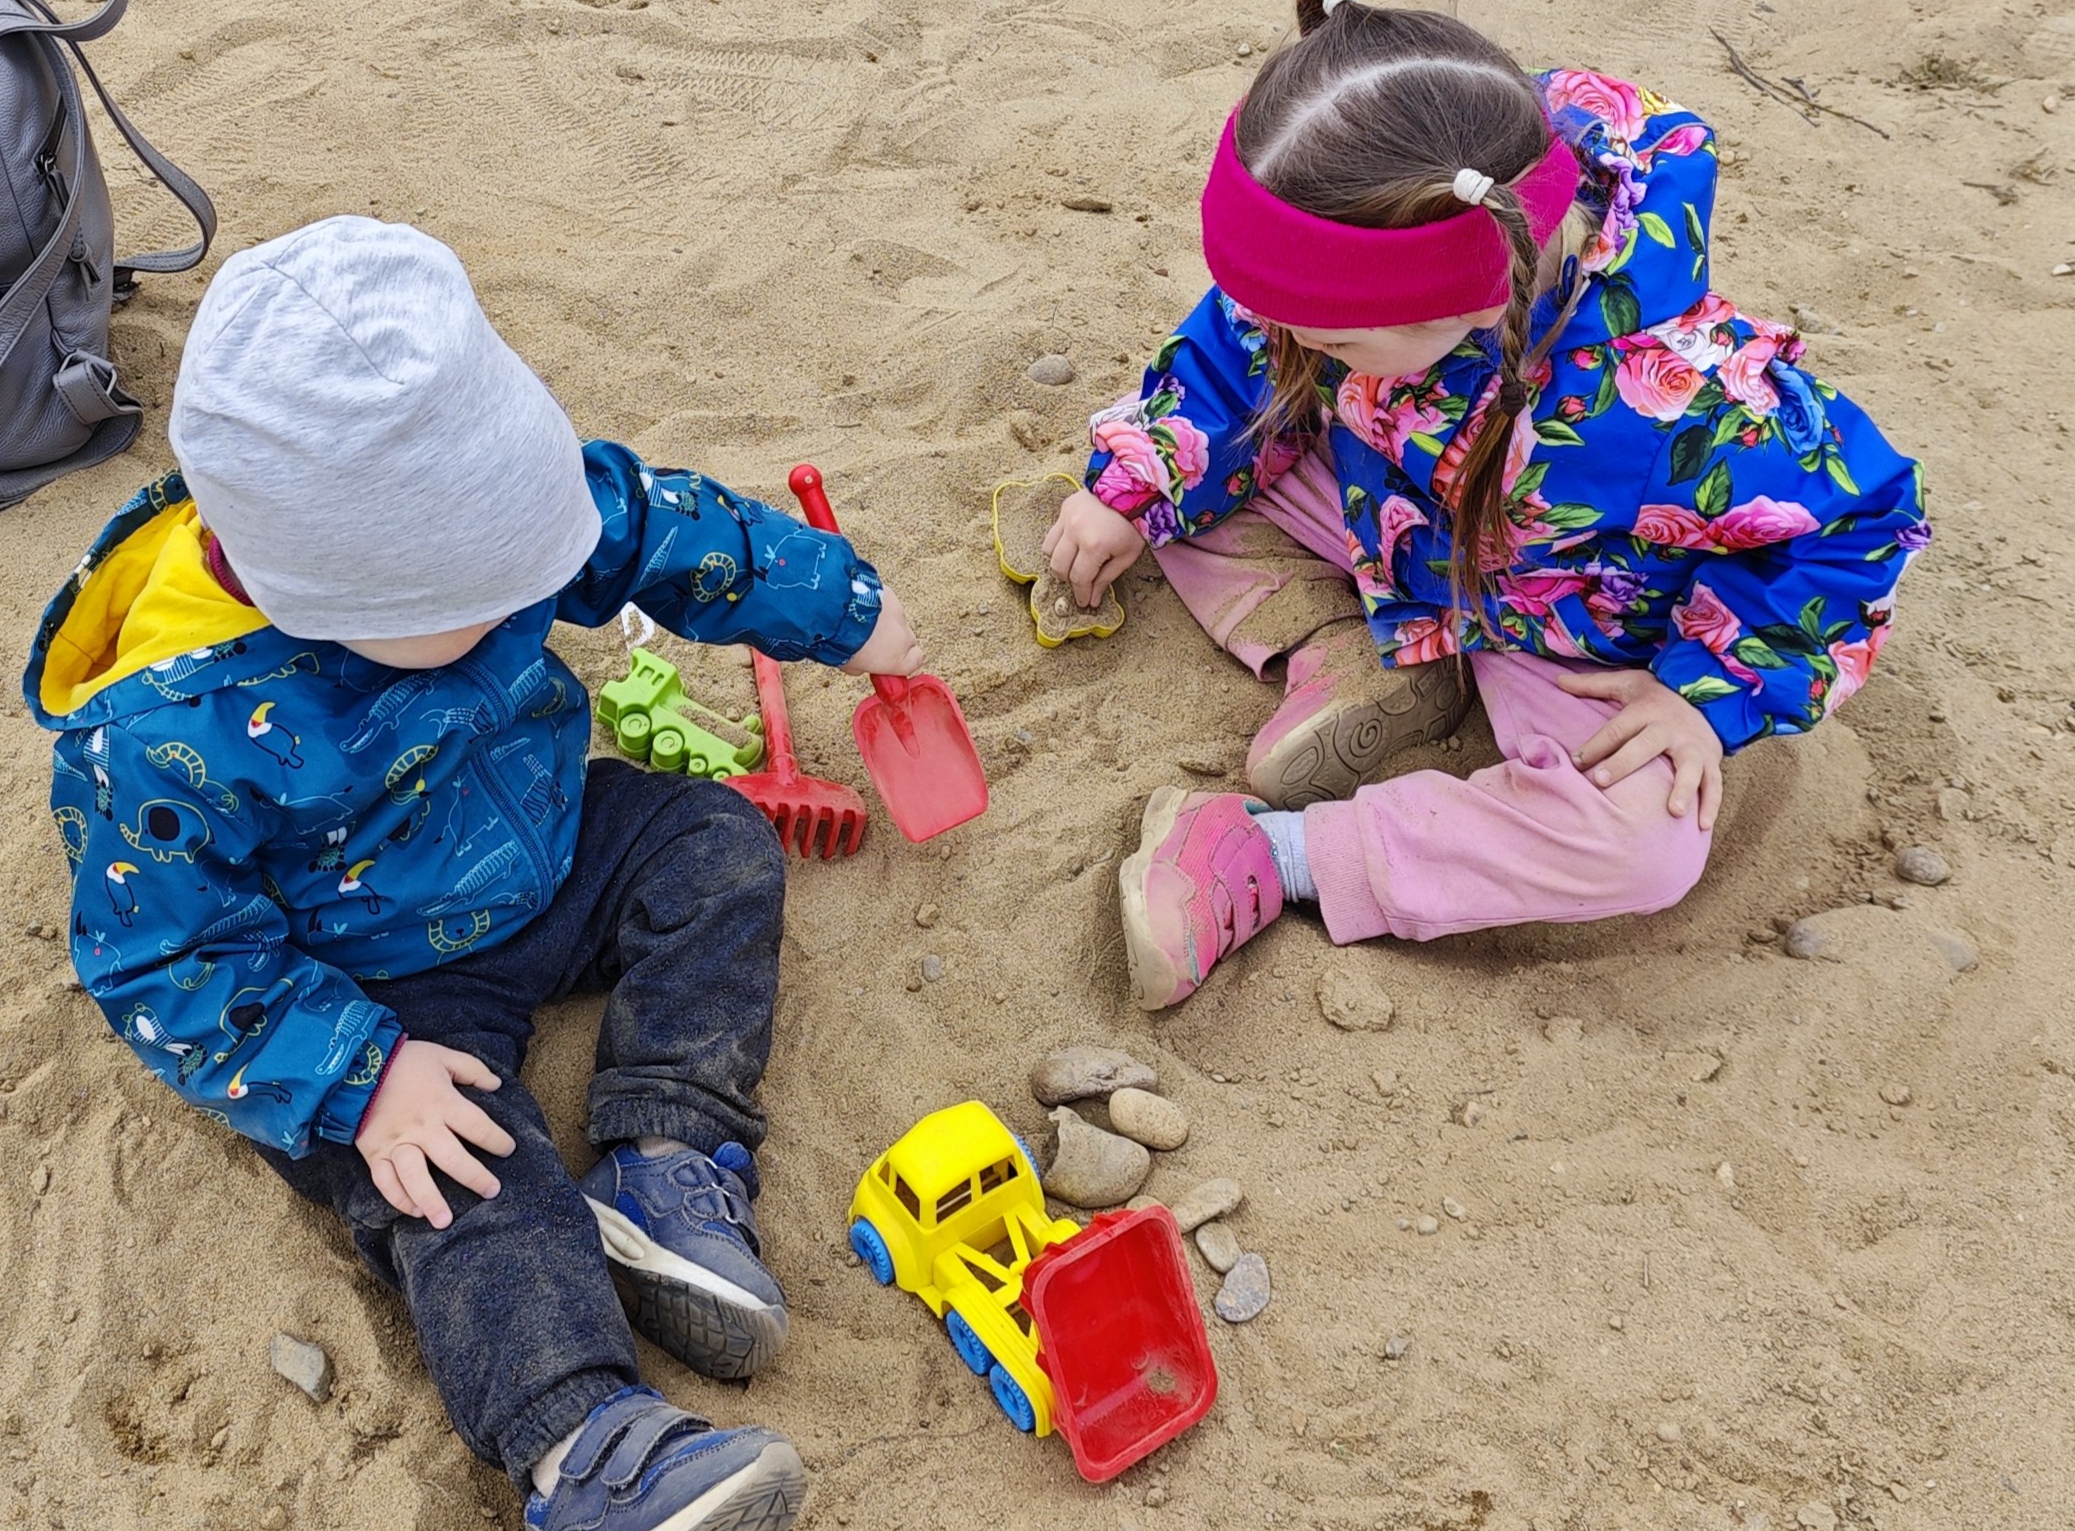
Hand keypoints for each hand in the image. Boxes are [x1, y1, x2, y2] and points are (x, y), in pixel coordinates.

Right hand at [355, 1040, 515, 1228]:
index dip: (497, 1140)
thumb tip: (497, 1085)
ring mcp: (396, 1143)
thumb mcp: (443, 1056)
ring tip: (445, 1221)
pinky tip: (415, 1210)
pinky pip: (385, 1181)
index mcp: (442, 1102)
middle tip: (492, 1192)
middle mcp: (421, 1127)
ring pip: (415, 1177)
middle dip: (475, 1177)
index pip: (478, 1126)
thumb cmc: (403, 1060)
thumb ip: (473, 1070)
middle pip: (452, 1159)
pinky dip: (398, 1198)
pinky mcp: (374, 1152)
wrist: (355, 1063)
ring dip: (431, 1200)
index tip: (509, 1150)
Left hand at [841, 584, 923, 675]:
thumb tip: (862, 663)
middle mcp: (904, 637)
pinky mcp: (891, 595)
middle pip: (907, 639)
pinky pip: (887, 603)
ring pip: (897, 619)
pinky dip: (878, 605)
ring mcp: (899, 614)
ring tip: (863, 622)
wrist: (838, 613)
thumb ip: (864, 666)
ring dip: (884, 621)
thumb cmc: (843, 642)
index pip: (916, 661)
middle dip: (894, 640)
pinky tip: (861, 607)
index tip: (892, 660)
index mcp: (898, 659)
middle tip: (874, 641)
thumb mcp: (851, 665)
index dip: (905, 659)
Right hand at [1042, 488, 1144, 607]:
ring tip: (1074, 565)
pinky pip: (1051, 535)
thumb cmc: (1133, 524)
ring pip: (1049, 552)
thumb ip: (1107, 578)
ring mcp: (1067, 519)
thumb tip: (1092, 599)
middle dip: (1069, 581)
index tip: (1085, 602)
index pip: (1079, 578)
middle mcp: (1076, 532)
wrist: (1131, 489)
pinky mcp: (1064, 509)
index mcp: (1095, 546)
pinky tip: (1072, 547)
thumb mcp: (1127, 556)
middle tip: (1081, 585)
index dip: (1081, 594)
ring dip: (1060, 564)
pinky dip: (1058, 546)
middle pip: (1059, 568)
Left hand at [1556, 668, 1724, 830]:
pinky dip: (1711, 805)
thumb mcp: (1627, 683)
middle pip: (1646, 745)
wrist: (1708, 696)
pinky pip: (1714, 785)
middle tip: (1600, 780)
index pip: (1616, 729)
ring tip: (1674, 812)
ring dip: (1683, 789)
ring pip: (1690, 768)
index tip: (1575, 761)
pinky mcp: (1711, 761)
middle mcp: (1670, 728)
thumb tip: (1559, 679)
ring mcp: (1693, 746)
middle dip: (1624, 763)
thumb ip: (1593, 685)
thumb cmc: (1657, 697)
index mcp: (1646, 711)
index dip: (1595, 745)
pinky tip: (1702, 826)